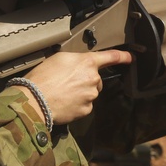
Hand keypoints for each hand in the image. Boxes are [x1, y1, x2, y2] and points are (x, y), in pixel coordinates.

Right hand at [16, 50, 132, 123]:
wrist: (35, 100)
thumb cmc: (43, 77)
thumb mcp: (59, 58)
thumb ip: (76, 59)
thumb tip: (82, 64)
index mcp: (87, 62)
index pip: (111, 57)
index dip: (123, 56)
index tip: (131, 57)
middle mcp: (93, 78)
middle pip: (95, 79)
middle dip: (85, 80)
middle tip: (66, 82)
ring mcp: (91, 95)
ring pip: (90, 93)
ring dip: (80, 93)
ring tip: (61, 93)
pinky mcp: (86, 110)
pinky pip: (85, 106)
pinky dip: (77, 105)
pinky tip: (64, 102)